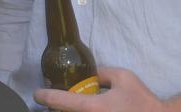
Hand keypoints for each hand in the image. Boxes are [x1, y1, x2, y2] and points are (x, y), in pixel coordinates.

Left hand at [35, 69, 180, 111]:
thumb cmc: (142, 100)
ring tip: (64, 105)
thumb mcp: (122, 77)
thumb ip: (101, 73)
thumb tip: (88, 74)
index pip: (60, 101)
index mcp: (93, 107)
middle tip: (51, 101)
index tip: (38, 93)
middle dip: (55, 108)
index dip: (45, 96)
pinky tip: (78, 109)